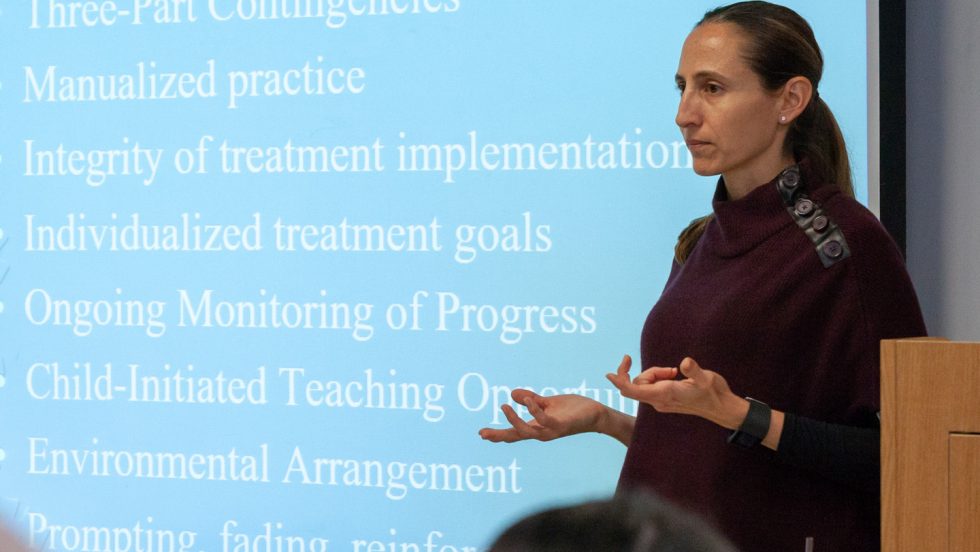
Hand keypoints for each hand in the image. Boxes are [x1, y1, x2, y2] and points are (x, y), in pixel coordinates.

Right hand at [478, 388, 607, 442]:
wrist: (595, 414)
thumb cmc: (572, 410)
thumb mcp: (547, 403)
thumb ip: (531, 399)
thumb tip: (512, 393)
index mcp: (537, 427)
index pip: (515, 433)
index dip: (498, 434)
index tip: (482, 433)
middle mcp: (542, 433)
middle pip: (517, 436)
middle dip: (499, 435)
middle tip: (483, 433)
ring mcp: (552, 431)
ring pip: (528, 431)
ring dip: (515, 420)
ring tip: (504, 406)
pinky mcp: (562, 425)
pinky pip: (545, 421)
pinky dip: (534, 411)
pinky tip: (529, 401)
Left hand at [607, 357, 745, 429]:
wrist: (721, 408)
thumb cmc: (714, 392)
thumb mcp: (706, 378)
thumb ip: (694, 371)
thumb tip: (685, 362)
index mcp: (664, 394)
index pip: (632, 390)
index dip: (619, 380)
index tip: (610, 372)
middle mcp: (659, 401)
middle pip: (637, 384)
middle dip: (647, 372)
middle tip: (670, 370)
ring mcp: (661, 402)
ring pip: (644, 384)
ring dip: (655, 374)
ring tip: (675, 373)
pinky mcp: (665, 400)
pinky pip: (651, 387)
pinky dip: (658, 378)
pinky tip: (674, 376)